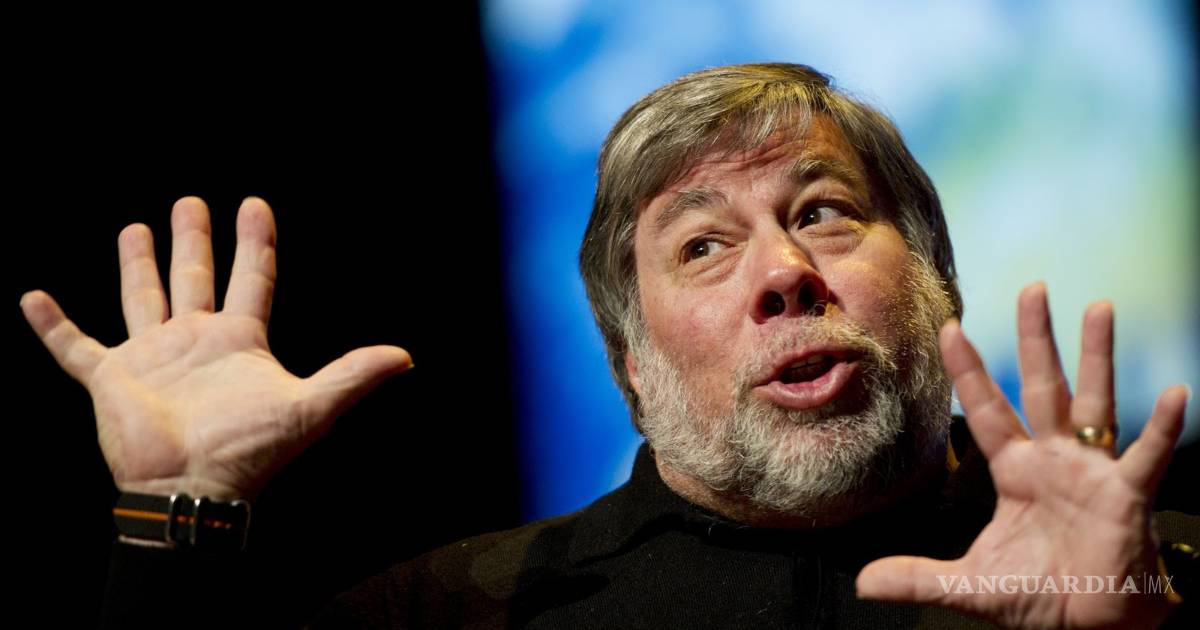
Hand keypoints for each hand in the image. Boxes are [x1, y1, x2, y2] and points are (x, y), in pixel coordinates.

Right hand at [20, 197, 412, 500]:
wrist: (193, 489)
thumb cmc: (250, 451)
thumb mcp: (311, 407)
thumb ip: (354, 376)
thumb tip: (406, 356)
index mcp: (239, 340)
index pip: (253, 279)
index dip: (256, 243)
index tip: (255, 205)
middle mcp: (195, 340)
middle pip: (195, 277)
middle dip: (193, 240)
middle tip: (191, 202)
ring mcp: (151, 357)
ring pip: (141, 297)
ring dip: (136, 264)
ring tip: (134, 227)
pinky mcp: (110, 379)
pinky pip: (74, 346)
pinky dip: (52, 325)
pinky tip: (33, 297)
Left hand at [856, 283, 1187, 628]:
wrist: (1089, 625)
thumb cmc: (1039, 594)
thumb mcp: (970, 584)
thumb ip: (918, 577)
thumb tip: (862, 583)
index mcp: (1015, 470)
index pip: (986, 409)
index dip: (968, 370)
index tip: (949, 327)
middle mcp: (1054, 458)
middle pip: (1041, 387)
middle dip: (1035, 339)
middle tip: (1032, 288)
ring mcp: (1093, 471)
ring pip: (1095, 402)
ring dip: (1096, 357)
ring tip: (1099, 308)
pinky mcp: (1127, 496)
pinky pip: (1146, 456)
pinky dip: (1162, 428)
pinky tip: (1175, 394)